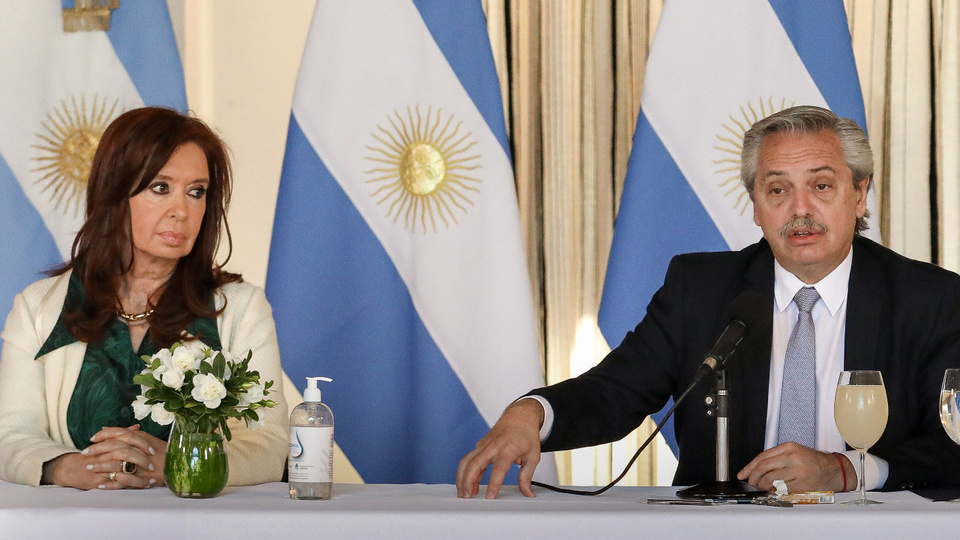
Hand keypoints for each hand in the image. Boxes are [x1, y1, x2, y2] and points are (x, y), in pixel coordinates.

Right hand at [44, 425, 167, 489]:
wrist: (70, 469)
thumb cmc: (92, 455)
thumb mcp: (106, 444)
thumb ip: (122, 434)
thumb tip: (137, 427)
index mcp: (108, 444)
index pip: (126, 440)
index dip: (141, 444)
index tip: (153, 449)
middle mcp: (104, 455)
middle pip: (124, 454)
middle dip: (140, 460)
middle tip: (152, 464)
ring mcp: (100, 468)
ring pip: (119, 469)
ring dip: (137, 474)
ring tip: (151, 477)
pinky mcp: (97, 481)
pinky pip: (114, 484)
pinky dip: (129, 485)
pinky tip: (142, 486)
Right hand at [456, 398, 543, 498]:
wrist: (520, 416)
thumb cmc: (526, 434)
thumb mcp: (533, 456)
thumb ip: (527, 477)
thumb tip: (527, 493)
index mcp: (508, 448)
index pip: (499, 469)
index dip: (493, 484)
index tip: (490, 497)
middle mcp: (493, 446)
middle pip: (475, 464)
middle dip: (468, 481)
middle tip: (468, 496)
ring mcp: (484, 445)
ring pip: (466, 460)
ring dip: (462, 477)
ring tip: (464, 493)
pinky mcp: (479, 445)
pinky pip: (468, 459)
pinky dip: (465, 472)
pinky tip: (469, 484)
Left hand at [737, 442, 852, 492]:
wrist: (834, 470)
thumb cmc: (813, 462)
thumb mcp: (795, 453)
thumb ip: (777, 458)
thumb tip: (757, 469)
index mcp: (789, 447)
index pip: (762, 456)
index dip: (750, 467)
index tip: (743, 474)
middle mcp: (793, 457)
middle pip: (764, 466)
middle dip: (753, 477)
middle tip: (751, 482)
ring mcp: (798, 470)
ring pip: (771, 478)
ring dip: (762, 485)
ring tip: (762, 487)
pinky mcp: (803, 483)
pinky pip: (782, 488)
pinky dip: (774, 491)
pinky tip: (773, 491)